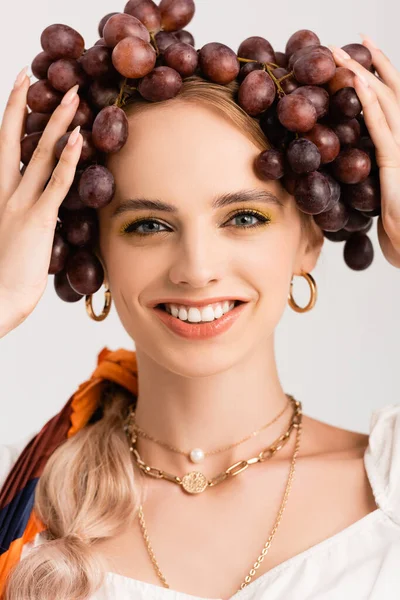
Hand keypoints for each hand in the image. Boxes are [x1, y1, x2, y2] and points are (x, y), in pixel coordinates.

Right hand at [0, 68, 82, 336]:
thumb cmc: (3, 278)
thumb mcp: (10, 238)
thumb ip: (21, 217)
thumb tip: (39, 210)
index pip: (4, 149)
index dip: (10, 118)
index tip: (18, 93)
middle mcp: (4, 192)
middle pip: (13, 138)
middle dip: (23, 104)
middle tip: (33, 74)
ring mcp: (20, 204)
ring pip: (40, 154)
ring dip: (58, 123)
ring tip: (73, 96)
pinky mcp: (37, 219)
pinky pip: (56, 184)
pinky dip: (68, 161)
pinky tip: (78, 138)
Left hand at [329, 36, 399, 267]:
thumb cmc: (397, 230)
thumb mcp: (379, 195)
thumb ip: (369, 174)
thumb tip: (346, 166)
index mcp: (399, 147)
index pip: (389, 104)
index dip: (377, 77)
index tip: (356, 58)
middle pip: (390, 93)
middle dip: (368, 65)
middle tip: (347, 42)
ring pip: (385, 103)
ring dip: (362, 75)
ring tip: (340, 54)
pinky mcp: (397, 163)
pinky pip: (382, 129)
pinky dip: (370, 105)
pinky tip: (358, 85)